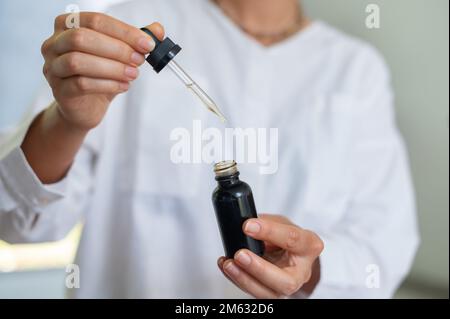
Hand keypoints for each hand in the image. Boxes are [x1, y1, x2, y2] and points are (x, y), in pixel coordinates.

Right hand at [41, 12, 163, 130]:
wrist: (85, 107)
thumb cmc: (99, 75)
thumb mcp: (119, 55)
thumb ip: (136, 40)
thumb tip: (157, 30)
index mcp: (68, 25)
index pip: (96, 20)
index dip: (124, 32)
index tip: (147, 43)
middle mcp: (54, 44)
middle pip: (82, 38)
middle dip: (117, 49)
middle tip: (139, 60)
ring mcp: (52, 67)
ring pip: (78, 62)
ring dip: (112, 68)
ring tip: (132, 74)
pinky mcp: (59, 90)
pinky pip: (81, 84)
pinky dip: (107, 84)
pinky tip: (123, 86)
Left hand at [217, 214, 323, 297]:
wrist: (289, 251)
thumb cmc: (287, 236)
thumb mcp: (282, 222)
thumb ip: (268, 223)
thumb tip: (246, 224)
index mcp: (309, 246)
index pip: (292, 239)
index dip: (270, 232)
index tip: (248, 226)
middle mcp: (302, 271)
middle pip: (286, 281)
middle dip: (260, 269)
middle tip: (240, 254)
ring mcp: (288, 286)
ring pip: (268, 293)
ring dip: (244, 279)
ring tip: (228, 263)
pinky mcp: (273, 293)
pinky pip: (255, 292)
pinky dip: (238, 279)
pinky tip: (227, 267)